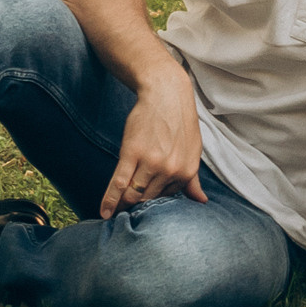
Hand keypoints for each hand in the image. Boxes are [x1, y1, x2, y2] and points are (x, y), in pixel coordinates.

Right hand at [100, 70, 207, 214]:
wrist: (166, 92)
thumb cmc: (179, 121)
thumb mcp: (193, 150)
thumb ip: (193, 178)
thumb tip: (201, 201)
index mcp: (186, 171)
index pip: (165, 198)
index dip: (152, 201)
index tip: (142, 206)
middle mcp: (170, 170)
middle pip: (148, 199)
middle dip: (136, 207)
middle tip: (125, 213)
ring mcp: (151, 162)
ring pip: (133, 194)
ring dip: (122, 206)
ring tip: (113, 214)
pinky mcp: (132, 153)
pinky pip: (119, 183)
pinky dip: (109, 200)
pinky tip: (104, 212)